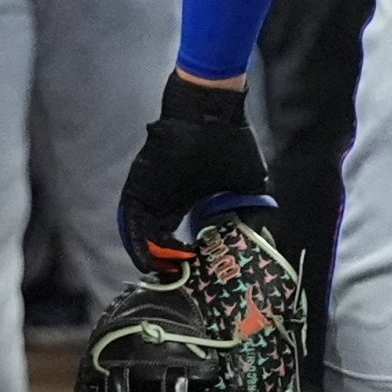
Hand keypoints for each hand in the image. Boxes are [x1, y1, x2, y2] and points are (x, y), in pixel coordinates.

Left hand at [117, 74, 271, 273]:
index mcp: (185, 201)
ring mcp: (149, 193)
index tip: (197, 271)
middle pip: (155, 241)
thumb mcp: (249, 185)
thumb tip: (260, 237)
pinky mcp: (138, 185)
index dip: (184, 258)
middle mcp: (164, 200)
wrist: (212, 109)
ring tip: (162, 276)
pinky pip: (130, 220)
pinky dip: (137, 241)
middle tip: (176, 282)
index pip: (177, 238)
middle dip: (164, 264)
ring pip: (140, 234)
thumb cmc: (232, 141)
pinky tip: (148, 259)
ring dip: (149, 257)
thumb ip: (250, 211)